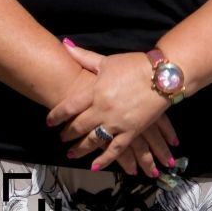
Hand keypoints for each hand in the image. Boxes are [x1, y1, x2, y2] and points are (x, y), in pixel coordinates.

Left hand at [47, 40, 178, 176]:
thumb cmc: (133, 65)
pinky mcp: (132, 131)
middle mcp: (102, 108)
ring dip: (81, 148)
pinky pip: (115, 148)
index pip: (68, 107)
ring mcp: (117, 122)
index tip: (49, 122)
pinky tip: (95, 166)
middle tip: (61, 138)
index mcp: (94, 91)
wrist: (162, 76)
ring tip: (71, 153)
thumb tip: (64, 45)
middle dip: (67, 133)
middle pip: (78, 125)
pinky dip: (105, 159)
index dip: (56, 116)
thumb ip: (84, 57)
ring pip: (94, 139)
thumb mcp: (106, 61)